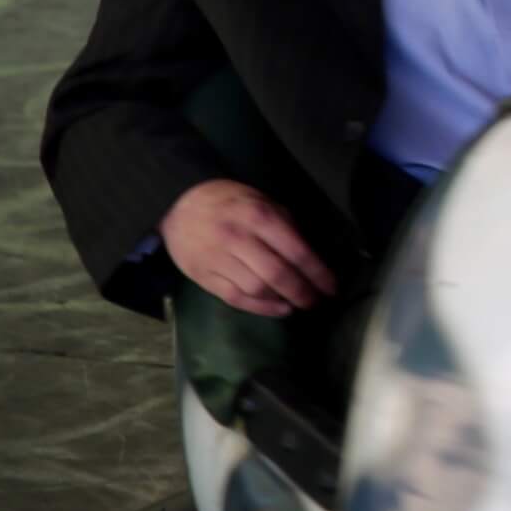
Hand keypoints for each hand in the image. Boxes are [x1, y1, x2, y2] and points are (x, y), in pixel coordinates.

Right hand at [160, 179, 336, 317]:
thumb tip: (311, 256)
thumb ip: (286, 226)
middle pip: (277, 274)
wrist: (178, 205)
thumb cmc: (230, 202)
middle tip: (317, 301)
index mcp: (258, 217)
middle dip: (303, 292)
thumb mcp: (262, 201)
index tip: (332, 287)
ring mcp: (218, 259)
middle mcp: (238, 239)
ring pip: (257, 289)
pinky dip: (261, 308)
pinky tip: (279, 309)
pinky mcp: (203, 276)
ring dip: (283, 300)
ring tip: (299, 303)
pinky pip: (235, 299)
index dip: (317, 273)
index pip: (295, 251)